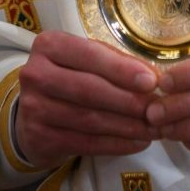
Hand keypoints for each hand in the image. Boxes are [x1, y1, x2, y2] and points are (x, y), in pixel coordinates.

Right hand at [15, 30, 160, 167]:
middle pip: (90, 89)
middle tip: (158, 109)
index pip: (90, 55)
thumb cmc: (68, 78)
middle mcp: (36, 74)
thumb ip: (115, 62)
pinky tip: (137, 143)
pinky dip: (115, 144)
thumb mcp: (85, 60)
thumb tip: (152, 76)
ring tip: (153, 129)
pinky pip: (85, 143)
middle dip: (129, 100)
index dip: (122, 69)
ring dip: (127, 126)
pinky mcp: (39, 137)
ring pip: (90, 119)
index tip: (151, 81)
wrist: (32, 114)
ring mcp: (34, 108)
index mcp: (49, 46)